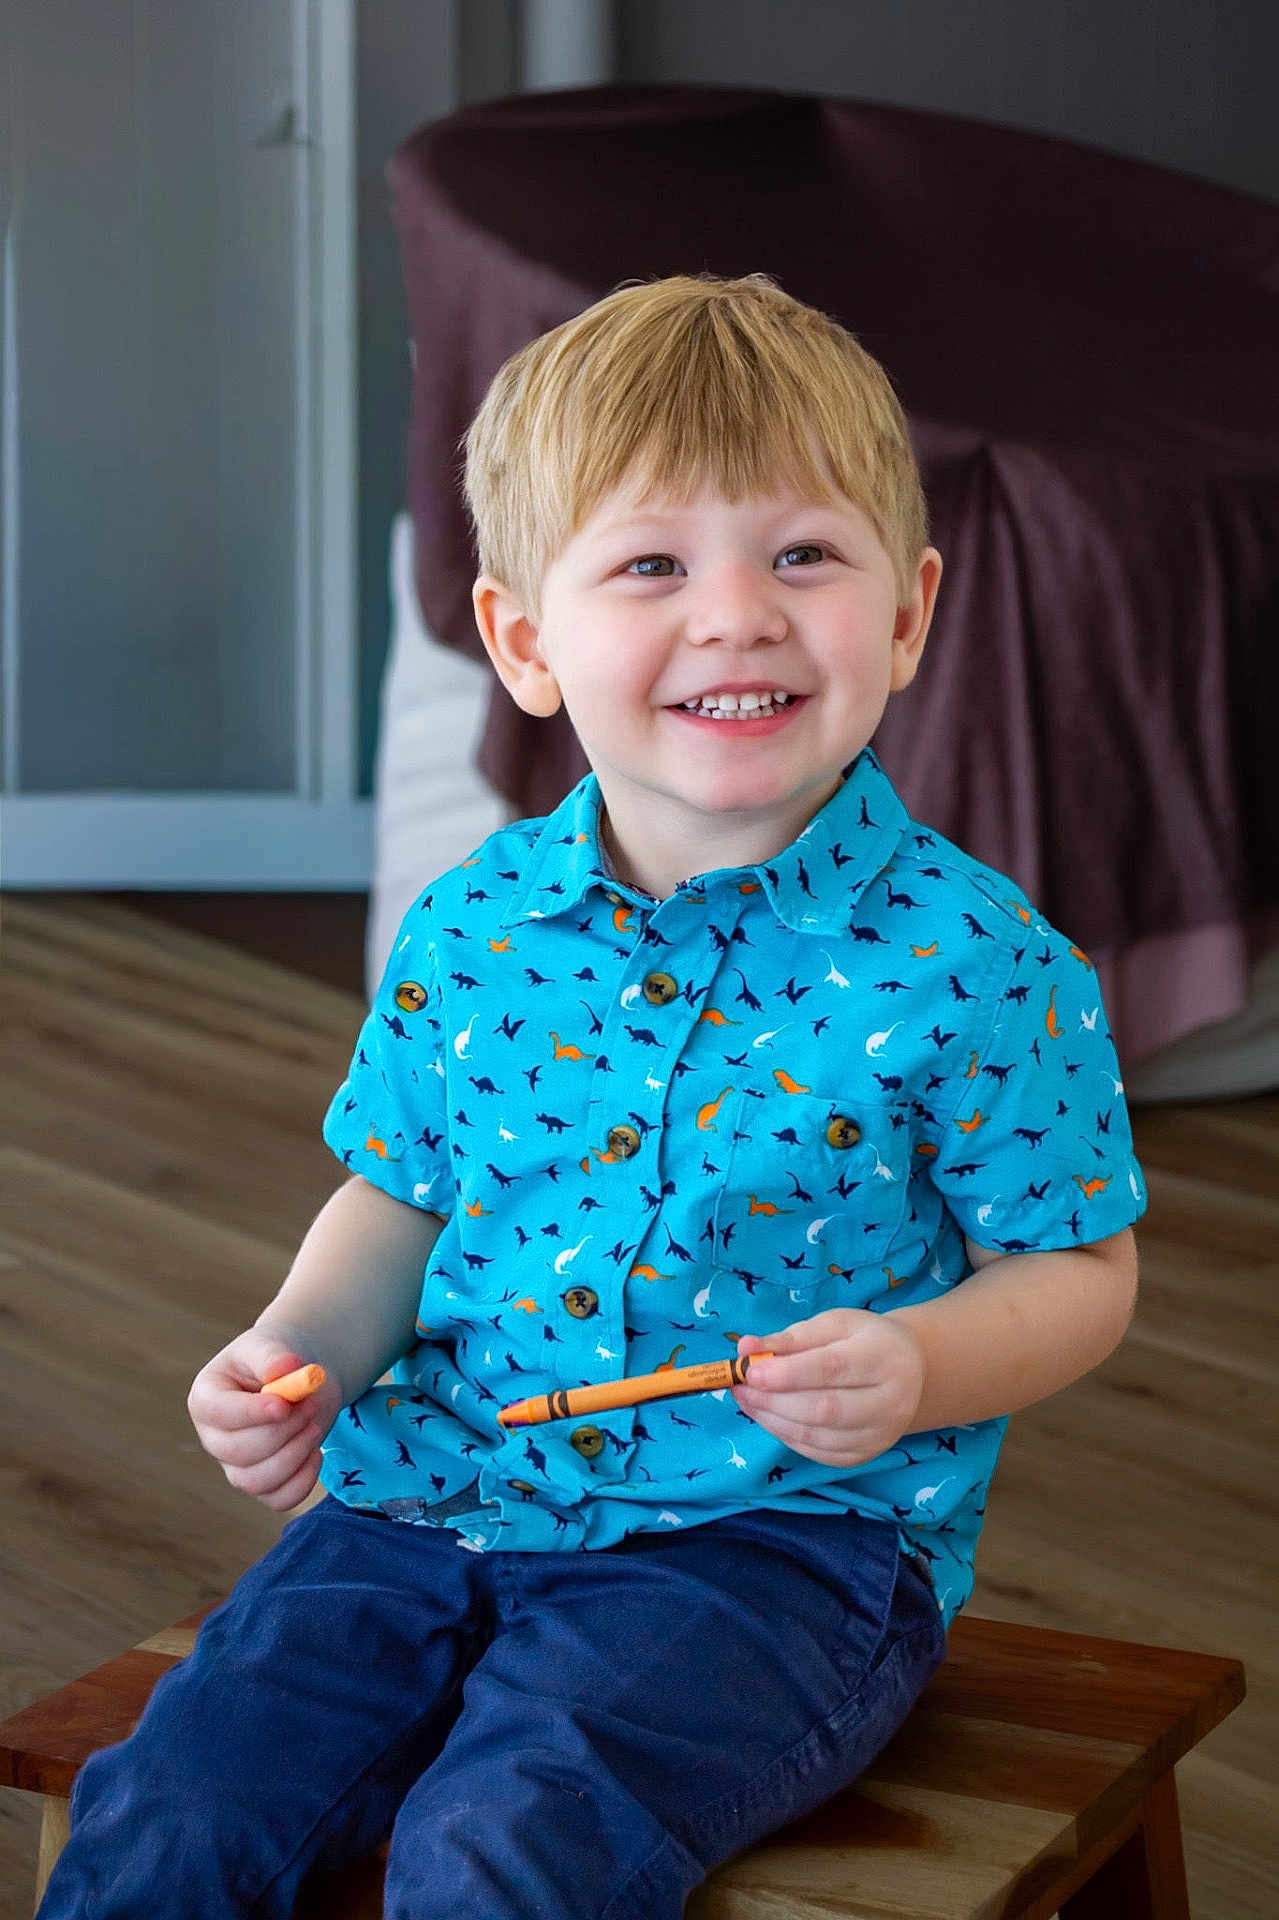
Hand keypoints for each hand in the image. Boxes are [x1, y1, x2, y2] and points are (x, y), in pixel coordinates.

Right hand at [187, 1327, 341, 1510]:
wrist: (299, 1380)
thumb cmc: (277, 1360)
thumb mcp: (272, 1346)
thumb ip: (274, 1356)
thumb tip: (285, 1368)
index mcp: (206, 1399)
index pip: (217, 1414)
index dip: (252, 1413)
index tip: (285, 1403)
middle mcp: (214, 1438)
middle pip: (239, 1452)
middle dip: (283, 1430)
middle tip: (311, 1403)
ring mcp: (236, 1466)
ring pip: (256, 1481)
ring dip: (295, 1454)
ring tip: (315, 1422)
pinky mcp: (263, 1484)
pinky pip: (279, 1499)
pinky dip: (303, 1480)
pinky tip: (316, 1452)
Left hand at [731, 1310, 926, 1466]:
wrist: (910, 1371)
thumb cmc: (863, 1340)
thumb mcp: (834, 1324)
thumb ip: (791, 1337)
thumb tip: (746, 1348)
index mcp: (883, 1357)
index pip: (832, 1369)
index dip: (788, 1373)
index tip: (751, 1371)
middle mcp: (890, 1402)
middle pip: (825, 1409)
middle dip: (774, 1400)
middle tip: (740, 1386)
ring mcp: (879, 1435)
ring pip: (818, 1436)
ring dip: (773, 1419)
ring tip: (746, 1398)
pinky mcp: (864, 1455)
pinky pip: (817, 1453)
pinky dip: (785, 1435)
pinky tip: (767, 1415)